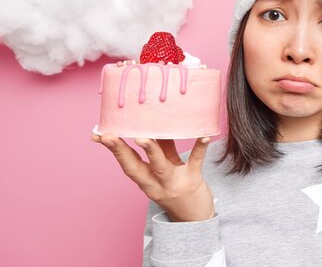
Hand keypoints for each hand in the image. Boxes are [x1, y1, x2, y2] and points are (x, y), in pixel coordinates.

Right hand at [92, 132, 213, 221]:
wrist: (196, 217)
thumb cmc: (177, 187)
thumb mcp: (164, 169)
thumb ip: (160, 148)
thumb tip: (154, 123)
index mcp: (146, 180)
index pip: (126, 164)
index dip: (113, 150)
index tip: (99, 135)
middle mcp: (156, 184)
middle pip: (136, 168)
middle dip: (121, 152)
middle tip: (109, 136)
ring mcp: (174, 182)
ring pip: (160, 166)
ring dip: (151, 151)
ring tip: (143, 138)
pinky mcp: (194, 180)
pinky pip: (196, 161)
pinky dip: (199, 148)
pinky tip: (204, 136)